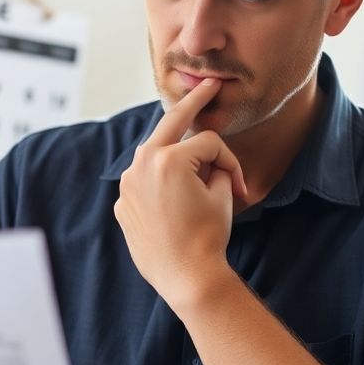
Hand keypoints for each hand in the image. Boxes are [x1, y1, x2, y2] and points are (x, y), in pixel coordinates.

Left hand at [114, 78, 248, 306]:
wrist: (187, 278)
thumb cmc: (208, 236)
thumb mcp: (222, 194)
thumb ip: (216, 166)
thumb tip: (209, 159)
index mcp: (168, 159)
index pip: (208, 143)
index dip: (229, 161)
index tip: (240, 186)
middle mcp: (141, 165)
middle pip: (171, 123)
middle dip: (192, 103)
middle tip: (206, 86)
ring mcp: (127, 184)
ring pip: (155, 154)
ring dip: (175, 152)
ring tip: (192, 153)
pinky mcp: (122, 203)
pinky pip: (144, 182)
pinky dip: (160, 183)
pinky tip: (174, 198)